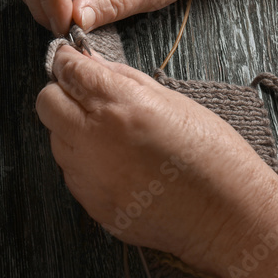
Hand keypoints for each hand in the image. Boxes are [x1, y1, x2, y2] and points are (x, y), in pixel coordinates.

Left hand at [36, 45, 277, 271]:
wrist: (231, 218)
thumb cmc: (214, 155)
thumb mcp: (174, 101)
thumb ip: (123, 79)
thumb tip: (89, 62)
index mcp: (120, 107)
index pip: (69, 71)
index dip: (68, 61)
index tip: (72, 60)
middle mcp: (96, 141)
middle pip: (46, 103)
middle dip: (62, 93)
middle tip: (87, 96)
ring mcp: (90, 177)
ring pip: (56, 139)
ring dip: (73, 130)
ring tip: (114, 137)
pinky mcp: (91, 204)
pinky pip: (72, 172)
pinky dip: (85, 162)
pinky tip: (120, 165)